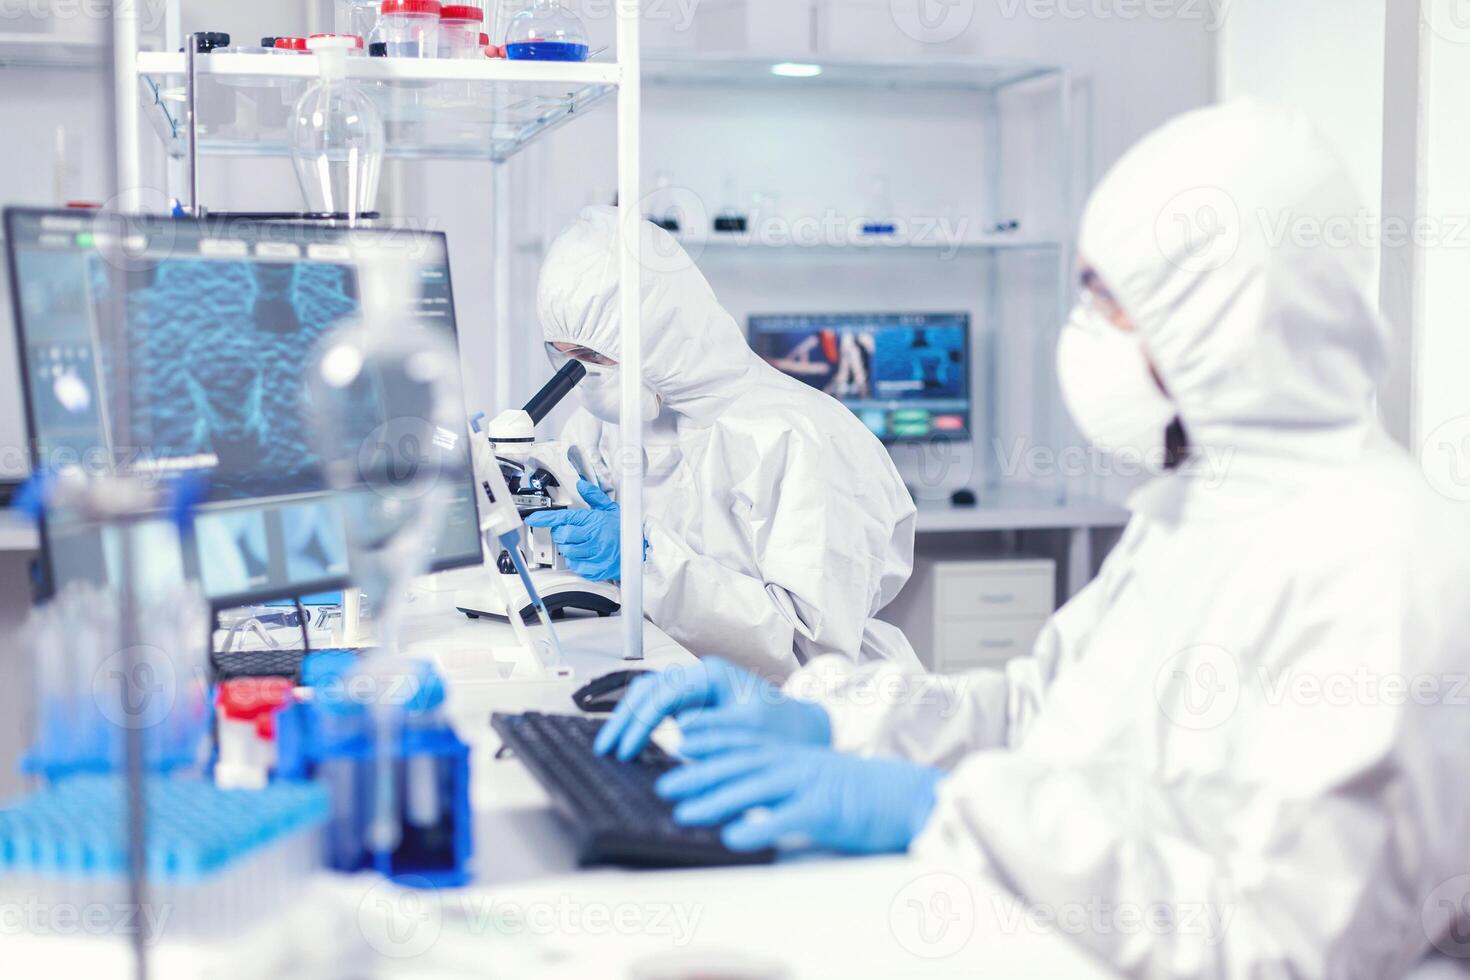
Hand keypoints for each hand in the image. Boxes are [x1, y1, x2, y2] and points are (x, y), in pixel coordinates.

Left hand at [524, 479, 621, 581]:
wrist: (643, 548)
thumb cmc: (625, 529)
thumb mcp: (611, 509)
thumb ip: (593, 496)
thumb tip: (581, 484)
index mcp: (594, 521)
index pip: (563, 518)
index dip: (545, 518)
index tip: (533, 518)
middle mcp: (594, 537)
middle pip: (562, 536)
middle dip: (561, 534)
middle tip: (568, 533)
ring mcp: (596, 554)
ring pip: (568, 552)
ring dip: (569, 548)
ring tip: (579, 544)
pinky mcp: (598, 569)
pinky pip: (577, 566)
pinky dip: (577, 561)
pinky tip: (585, 555)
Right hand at [592, 657, 831, 761]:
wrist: (804, 731)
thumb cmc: (784, 728)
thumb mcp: (751, 731)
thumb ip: (714, 731)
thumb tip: (677, 736)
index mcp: (711, 675)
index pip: (663, 693)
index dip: (641, 721)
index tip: (626, 747)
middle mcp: (699, 678)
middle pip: (649, 691)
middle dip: (625, 719)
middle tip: (607, 749)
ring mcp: (695, 692)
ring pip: (650, 699)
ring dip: (630, 722)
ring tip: (612, 748)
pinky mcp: (695, 708)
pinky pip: (660, 712)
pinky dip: (644, 727)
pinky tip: (631, 745)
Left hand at [656, 742, 942, 853]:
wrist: (904, 795)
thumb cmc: (859, 790)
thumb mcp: (815, 776)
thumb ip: (783, 779)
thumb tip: (747, 794)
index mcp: (792, 755)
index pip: (743, 743)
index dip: (711, 740)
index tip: (680, 742)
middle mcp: (795, 765)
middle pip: (739, 766)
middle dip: (699, 774)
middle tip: (665, 785)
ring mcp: (808, 786)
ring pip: (753, 790)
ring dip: (715, 802)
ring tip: (685, 813)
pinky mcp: (823, 812)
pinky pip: (784, 821)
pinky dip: (757, 829)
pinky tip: (732, 838)